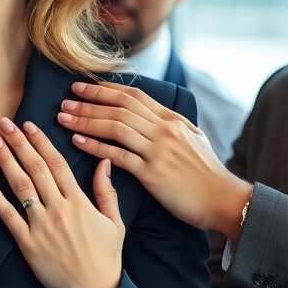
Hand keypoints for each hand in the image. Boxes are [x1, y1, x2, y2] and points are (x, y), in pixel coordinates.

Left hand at [0, 117, 123, 287]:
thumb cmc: (106, 258)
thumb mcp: (115, 222)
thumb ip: (107, 191)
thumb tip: (104, 162)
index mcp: (80, 202)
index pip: (57, 164)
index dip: (41, 142)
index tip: (29, 125)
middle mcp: (59, 210)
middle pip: (35, 169)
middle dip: (18, 143)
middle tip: (4, 124)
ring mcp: (41, 226)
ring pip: (20, 187)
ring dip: (5, 161)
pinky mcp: (27, 244)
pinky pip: (7, 216)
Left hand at [57, 82, 251, 241]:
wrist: (223, 198)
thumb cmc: (206, 172)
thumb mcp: (192, 138)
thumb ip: (170, 125)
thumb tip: (151, 114)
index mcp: (171, 120)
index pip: (133, 96)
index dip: (104, 90)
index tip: (81, 88)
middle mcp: (164, 130)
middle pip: (119, 108)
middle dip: (88, 103)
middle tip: (64, 101)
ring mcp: (158, 150)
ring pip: (115, 127)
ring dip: (86, 121)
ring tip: (64, 118)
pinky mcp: (152, 173)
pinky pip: (117, 155)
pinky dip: (95, 147)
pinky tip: (77, 142)